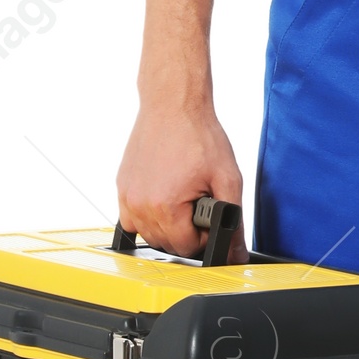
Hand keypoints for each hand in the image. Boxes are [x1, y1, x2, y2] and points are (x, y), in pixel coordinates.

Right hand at [116, 101, 247, 259]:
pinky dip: (148, 217)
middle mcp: (140, 205)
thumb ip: (234, 219)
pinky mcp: (122, 188)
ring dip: (168, 227)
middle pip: (167, 245)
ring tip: (183, 200)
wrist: (173, 105)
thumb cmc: (199, 136)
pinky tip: (164, 200)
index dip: (205, 238)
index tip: (211, 217)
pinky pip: (132, 220)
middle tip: (200, 204)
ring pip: (148, 235)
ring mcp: (127, 197)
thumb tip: (236, 252)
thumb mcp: (227, 178)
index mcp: (166, 206)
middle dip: (187, 233)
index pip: (187, 248)